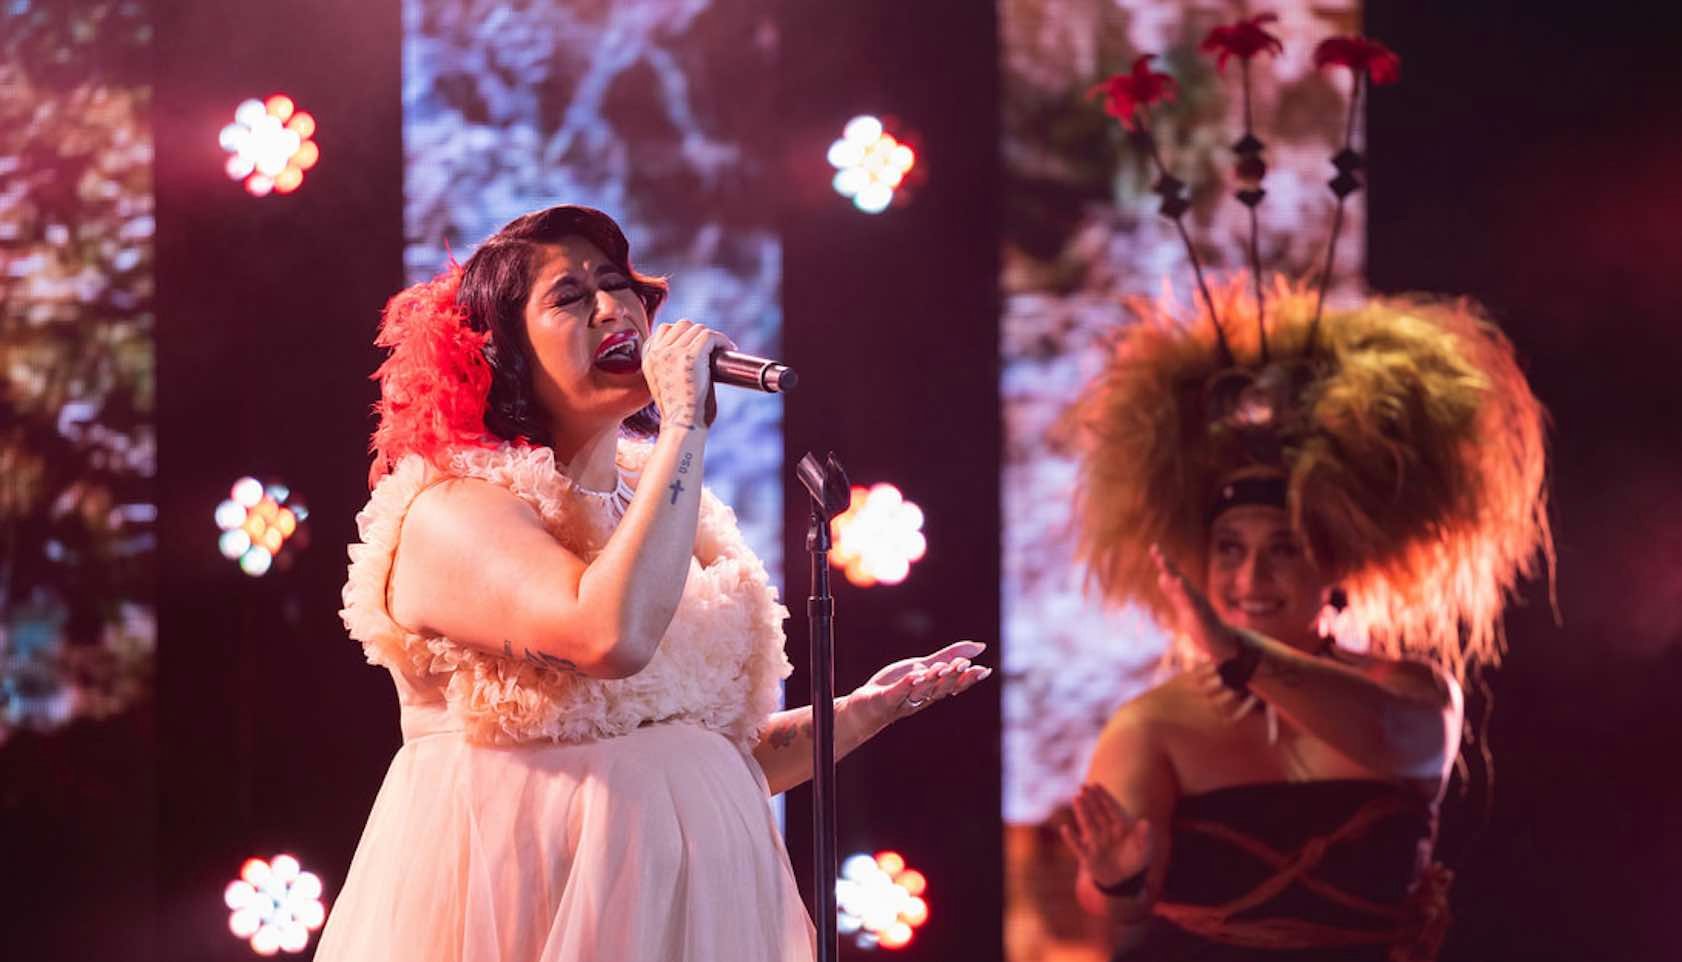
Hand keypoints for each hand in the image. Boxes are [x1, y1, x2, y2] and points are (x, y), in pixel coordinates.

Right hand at [642, 320, 734, 429]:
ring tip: (723, 350)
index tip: (698, 347)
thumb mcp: (666, 386)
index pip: (664, 330)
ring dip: (712, 337)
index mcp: (649, 360)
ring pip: (697, 328)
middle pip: (682, 325)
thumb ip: (671, 368)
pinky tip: (729, 349)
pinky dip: (722, 340)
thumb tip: (697, 356)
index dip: (684, 335)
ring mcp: (672, 353)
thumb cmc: (681, 415)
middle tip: (713, 349)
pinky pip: (709, 335)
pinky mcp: (690, 357)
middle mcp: (657, 353)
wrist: (682, 426)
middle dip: (699, 334)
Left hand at [845, 640, 991, 734]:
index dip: (969, 679)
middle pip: (941, 689)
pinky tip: (914, 676)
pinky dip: (906, 685)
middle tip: (965, 665)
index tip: (984, 670)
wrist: (866, 706)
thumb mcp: (926, 666)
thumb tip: (981, 646)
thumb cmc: (897, 686)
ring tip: (941, 668)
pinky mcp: (885, 699)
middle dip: (953, 677)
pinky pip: (897, 693)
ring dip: (932, 680)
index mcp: (933, 689)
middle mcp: (921, 698)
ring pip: (921, 691)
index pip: (955, 685)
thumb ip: (951, 656)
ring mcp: (903, 700)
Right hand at [1058, 783, 1153, 891]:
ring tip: (1076, 799)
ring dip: (1081, 812)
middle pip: (1097, 812)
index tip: (1096, 785)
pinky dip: (1071, 838)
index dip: (1104, 797)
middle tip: (1083, 786)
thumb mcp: (1145, 851)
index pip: (1111, 808)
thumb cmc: (1135, 862)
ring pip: (1087, 824)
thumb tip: (1145, 822)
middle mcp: (1106, 831)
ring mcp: (1096, 842)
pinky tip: (1065, 829)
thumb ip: (1145, 837)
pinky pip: (1077, 846)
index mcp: (1120, 827)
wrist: (1123, 882)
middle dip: (1091, 799)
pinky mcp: (1087, 856)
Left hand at [1150, 544, 1239, 660]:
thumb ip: (1173, 593)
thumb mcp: (1183, 606)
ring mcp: (1197, 604)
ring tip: (1163, 562)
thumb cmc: (1201, 624)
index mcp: (1187, 593)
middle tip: (1155, 550)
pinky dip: (1185, 592)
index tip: (1153, 548)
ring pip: (1184, 587)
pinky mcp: (1200, 615)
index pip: (1173, 575)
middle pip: (1177, 577)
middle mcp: (1192, 595)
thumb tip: (1161, 578)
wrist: (1218, 641)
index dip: (1163, 563)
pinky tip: (1178, 583)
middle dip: (1166, 564)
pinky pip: (1192, 602)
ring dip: (1173, 575)